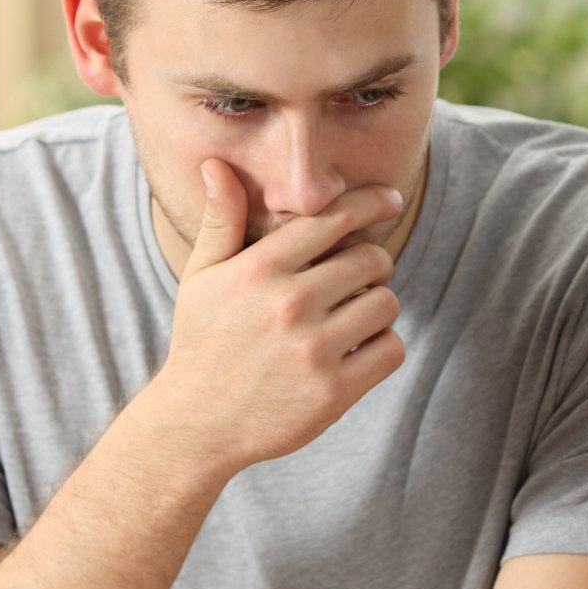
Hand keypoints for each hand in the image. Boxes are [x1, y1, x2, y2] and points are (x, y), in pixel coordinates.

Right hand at [152, 160, 406, 477]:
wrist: (196, 424)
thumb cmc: (203, 343)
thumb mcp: (201, 278)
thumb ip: (219, 221)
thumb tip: (216, 165)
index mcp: (259, 270)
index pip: (333, 218)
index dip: (371, 202)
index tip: (391, 198)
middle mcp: (288, 304)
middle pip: (371, 259)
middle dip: (371, 264)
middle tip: (355, 279)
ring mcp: (313, 349)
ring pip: (386, 303)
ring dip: (377, 306)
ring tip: (351, 317)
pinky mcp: (333, 391)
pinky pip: (391, 349)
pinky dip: (382, 347)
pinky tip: (356, 350)